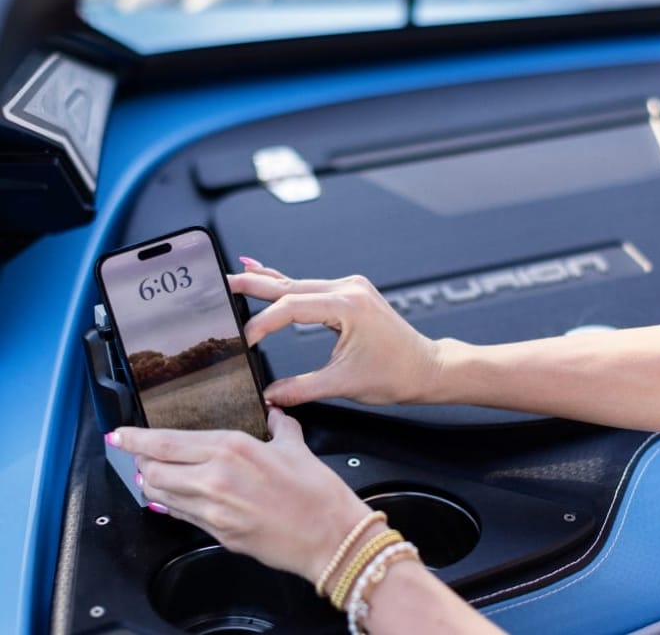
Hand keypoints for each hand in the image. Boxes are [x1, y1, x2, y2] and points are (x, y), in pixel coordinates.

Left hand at [111, 408, 371, 583]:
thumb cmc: (316, 492)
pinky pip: (181, 516)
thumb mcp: (295, 445)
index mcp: (232, 448)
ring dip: (150, 484)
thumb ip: (278, 425)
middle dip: (139, 461)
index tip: (120, 434)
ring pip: (161, 496)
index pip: (167, 442)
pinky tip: (170, 498)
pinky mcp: (218, 534)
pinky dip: (169, 505)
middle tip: (136, 453)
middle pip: (154, 469)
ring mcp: (213, 510)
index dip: (136, 439)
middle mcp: (215, 478)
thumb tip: (273, 414)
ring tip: (150, 474)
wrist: (329, 535)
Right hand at [228, 266, 441, 406]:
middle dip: (254, 284)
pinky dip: (287, 286)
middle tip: (222, 282)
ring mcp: (350, 288)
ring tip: (236, 277)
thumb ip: (299, 389)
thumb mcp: (342, 384)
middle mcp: (349, 289)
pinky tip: (268, 274)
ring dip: (268, 284)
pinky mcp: (350, 294)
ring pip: (299, 284)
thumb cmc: (397, 374)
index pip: (291, 308)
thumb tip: (268, 396)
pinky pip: (311, 287)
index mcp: (348, 305)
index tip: (244, 341)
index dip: (263, 323)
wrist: (427, 368)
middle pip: (290, 286)